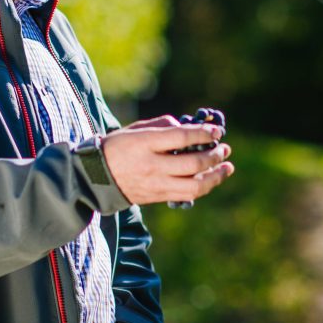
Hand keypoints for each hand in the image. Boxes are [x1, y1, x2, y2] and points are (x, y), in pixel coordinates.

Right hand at [100, 115, 233, 205]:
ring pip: (194, 186)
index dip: (202, 134)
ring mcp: (156, 184)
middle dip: (214, 155)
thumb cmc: (118, 146)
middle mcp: (152, 166)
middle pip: (192, 164)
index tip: (217, 130)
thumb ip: (163, 125)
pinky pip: (187, 195)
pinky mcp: (158, 197)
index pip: (180, 138)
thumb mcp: (136, 129)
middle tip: (224, 148)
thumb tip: (189, 127)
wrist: (95, 177)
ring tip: (227, 166)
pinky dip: (204, 186)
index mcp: (144, 144)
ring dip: (216, 176)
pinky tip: (212, 178)